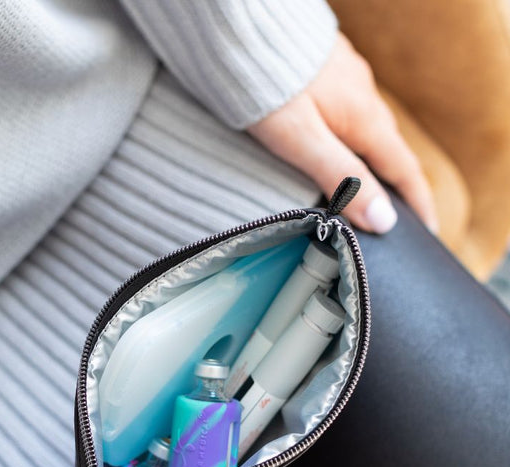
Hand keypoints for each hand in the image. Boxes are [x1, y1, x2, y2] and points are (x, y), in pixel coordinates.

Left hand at [248, 33, 437, 234]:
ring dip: (372, 162)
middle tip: (397, 220)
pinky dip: (350, 140)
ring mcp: (345, 81)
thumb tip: (384, 220)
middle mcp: (363, 98)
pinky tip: (335, 148)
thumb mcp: (304, 142)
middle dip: (397, 187)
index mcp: (364, 120)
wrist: (242, 29)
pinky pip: (347, 114)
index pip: (403, 171)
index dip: (417, 205)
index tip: (430, 233)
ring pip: (365, 131)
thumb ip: (343, 179)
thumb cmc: (267, 89)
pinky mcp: (324, 73)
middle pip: (387, 151)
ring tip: (366, 191)